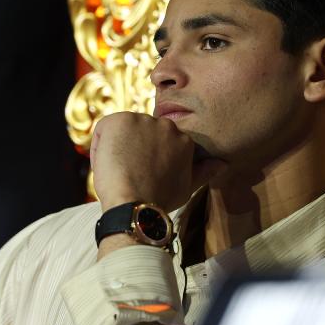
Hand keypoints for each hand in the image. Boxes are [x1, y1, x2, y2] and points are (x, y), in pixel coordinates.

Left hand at [90, 112, 225, 211]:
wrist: (135, 205)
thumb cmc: (160, 199)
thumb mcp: (188, 186)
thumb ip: (204, 171)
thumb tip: (223, 164)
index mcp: (183, 137)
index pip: (157, 141)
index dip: (147, 158)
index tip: (143, 175)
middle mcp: (164, 124)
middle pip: (140, 133)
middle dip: (133, 150)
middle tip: (131, 174)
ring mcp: (142, 120)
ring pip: (122, 132)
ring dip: (117, 148)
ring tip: (121, 172)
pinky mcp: (119, 120)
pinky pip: (104, 130)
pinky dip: (101, 146)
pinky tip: (109, 164)